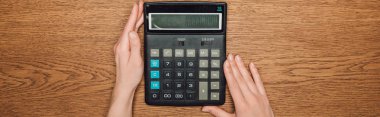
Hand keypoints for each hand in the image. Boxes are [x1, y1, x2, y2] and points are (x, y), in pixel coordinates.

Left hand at [108, 0, 143, 116]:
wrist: (125, 85)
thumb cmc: (130, 76)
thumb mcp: (136, 60)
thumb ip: (135, 45)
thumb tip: (133, 32)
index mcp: (123, 46)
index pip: (129, 27)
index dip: (134, 15)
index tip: (137, 6)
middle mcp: (120, 45)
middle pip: (129, 26)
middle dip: (135, 15)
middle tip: (141, 5)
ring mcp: (121, 47)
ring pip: (129, 30)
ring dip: (135, 21)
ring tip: (140, 13)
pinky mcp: (123, 50)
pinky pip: (129, 35)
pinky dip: (134, 28)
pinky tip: (136, 26)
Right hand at [202, 54, 273, 116]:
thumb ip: (218, 113)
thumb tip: (206, 107)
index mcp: (242, 105)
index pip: (233, 85)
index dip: (228, 73)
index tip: (225, 64)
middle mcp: (251, 99)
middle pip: (240, 79)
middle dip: (234, 66)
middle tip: (230, 56)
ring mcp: (259, 97)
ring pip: (249, 79)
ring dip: (243, 67)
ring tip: (238, 57)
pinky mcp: (264, 97)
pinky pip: (260, 83)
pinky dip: (256, 73)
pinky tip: (252, 65)